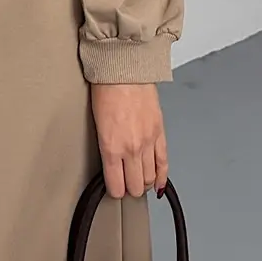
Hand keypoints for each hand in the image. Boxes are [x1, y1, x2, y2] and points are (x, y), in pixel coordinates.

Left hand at [91, 83, 167, 198]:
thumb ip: (106, 147)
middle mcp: (131, 148)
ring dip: (144, 183)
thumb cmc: (106, 89)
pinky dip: (162, 177)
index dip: (115, 191)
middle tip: (126, 185)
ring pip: (150, 178)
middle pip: (135, 186)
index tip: (114, 189)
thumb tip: (111, 163)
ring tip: (138, 181)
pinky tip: (158, 184)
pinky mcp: (160, 133)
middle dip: (130, 189)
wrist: (125, 69)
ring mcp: (148, 142)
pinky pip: (164, 163)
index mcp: (111, 147)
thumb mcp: (97, 123)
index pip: (116, 185)